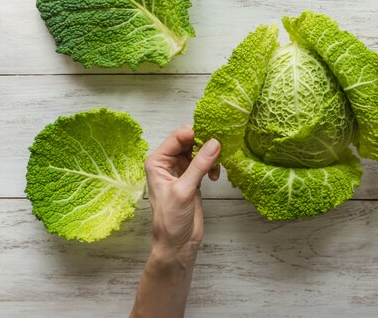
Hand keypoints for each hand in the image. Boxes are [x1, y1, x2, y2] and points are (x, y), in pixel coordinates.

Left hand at [144, 125, 220, 258]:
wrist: (176, 244)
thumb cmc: (170, 220)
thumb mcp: (184, 190)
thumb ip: (199, 165)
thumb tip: (214, 143)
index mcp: (157, 162)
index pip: (178, 137)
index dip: (195, 134)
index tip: (213, 135)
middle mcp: (168, 163)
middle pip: (190, 141)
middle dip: (206, 143)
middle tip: (220, 149)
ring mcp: (182, 170)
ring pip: (200, 150)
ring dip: (211, 155)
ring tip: (216, 168)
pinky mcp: (193, 178)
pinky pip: (206, 162)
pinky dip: (213, 165)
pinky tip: (215, 176)